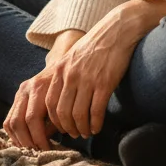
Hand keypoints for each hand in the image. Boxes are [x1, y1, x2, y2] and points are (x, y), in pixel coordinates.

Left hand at [5, 0, 165, 147]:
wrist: (116, 31)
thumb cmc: (94, 46)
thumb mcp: (72, 58)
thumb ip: (64, 76)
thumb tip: (60, 99)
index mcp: (59, 70)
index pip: (49, 104)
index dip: (54, 121)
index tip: (62, 127)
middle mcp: (70, 76)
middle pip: (62, 113)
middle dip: (68, 129)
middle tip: (75, 134)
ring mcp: (87, 80)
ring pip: (78, 115)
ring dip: (82, 129)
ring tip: (87, 132)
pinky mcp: (104, 83)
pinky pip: (96, 110)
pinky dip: (96, 123)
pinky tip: (98, 127)